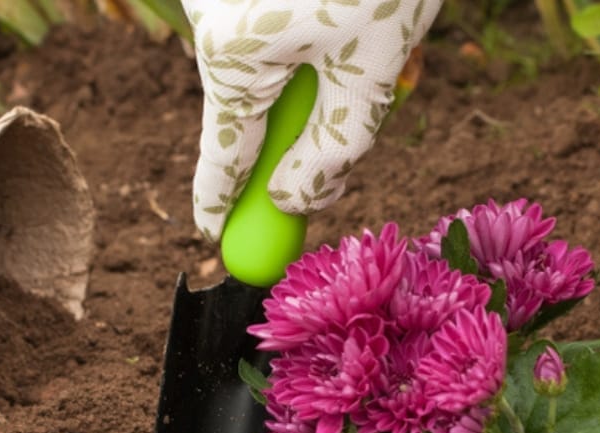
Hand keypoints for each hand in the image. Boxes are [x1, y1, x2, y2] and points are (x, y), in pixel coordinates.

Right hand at [184, 0, 439, 240]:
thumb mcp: (371, 67)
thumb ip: (332, 147)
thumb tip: (292, 202)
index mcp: (231, 55)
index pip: (225, 155)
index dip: (222, 206)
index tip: (215, 240)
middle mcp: (212, 23)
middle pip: (252, 110)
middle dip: (307, 124)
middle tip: (352, 136)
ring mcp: (225, 0)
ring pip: (269, 70)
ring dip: (324, 79)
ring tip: (388, 46)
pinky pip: (277, 34)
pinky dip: (318, 43)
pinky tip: (364, 17)